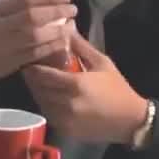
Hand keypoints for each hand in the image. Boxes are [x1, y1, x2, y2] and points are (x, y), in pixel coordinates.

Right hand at [0, 0, 79, 92]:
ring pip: (35, 35)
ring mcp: (3, 46)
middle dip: (56, 11)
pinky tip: (63, 41)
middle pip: (31, 16)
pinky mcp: (10, 63)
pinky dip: (51, 46)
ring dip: (56, 29)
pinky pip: (35, 53)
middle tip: (72, 9)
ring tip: (71, 25)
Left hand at [21, 35, 148, 143]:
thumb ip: (81, 47)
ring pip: (41, 103)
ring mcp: (65, 119)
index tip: (29, 61)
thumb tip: (66, 28)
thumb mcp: (102, 63)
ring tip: (39, 83)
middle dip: (33, 79)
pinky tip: (50, 97)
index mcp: (75, 83)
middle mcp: (67, 102)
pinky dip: (46, 106)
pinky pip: (48, 115)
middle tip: (30, 70)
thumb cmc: (116, 88)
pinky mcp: (66, 130)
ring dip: (38, 92)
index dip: (33, 68)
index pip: (43, 75)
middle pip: (39, 89)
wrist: (130, 120)